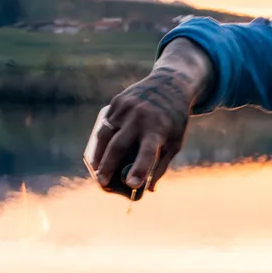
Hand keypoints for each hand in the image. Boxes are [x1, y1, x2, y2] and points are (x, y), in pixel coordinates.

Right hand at [84, 42, 211, 197]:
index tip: (131, 185)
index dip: (139, 168)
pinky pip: (104, 125)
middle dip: (107, 166)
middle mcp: (140, 116)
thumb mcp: (175, 142)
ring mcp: (125, 107)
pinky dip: (100, 142)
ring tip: (97, 172)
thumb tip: (146, 189)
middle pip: (118, 145)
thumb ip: (160, 165)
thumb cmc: (174, 120)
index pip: (147, 152)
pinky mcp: (116, 102)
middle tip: (101, 184)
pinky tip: (100, 154)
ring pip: (104, 135)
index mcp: (158, 128)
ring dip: (98, 155)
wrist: (170, 84)